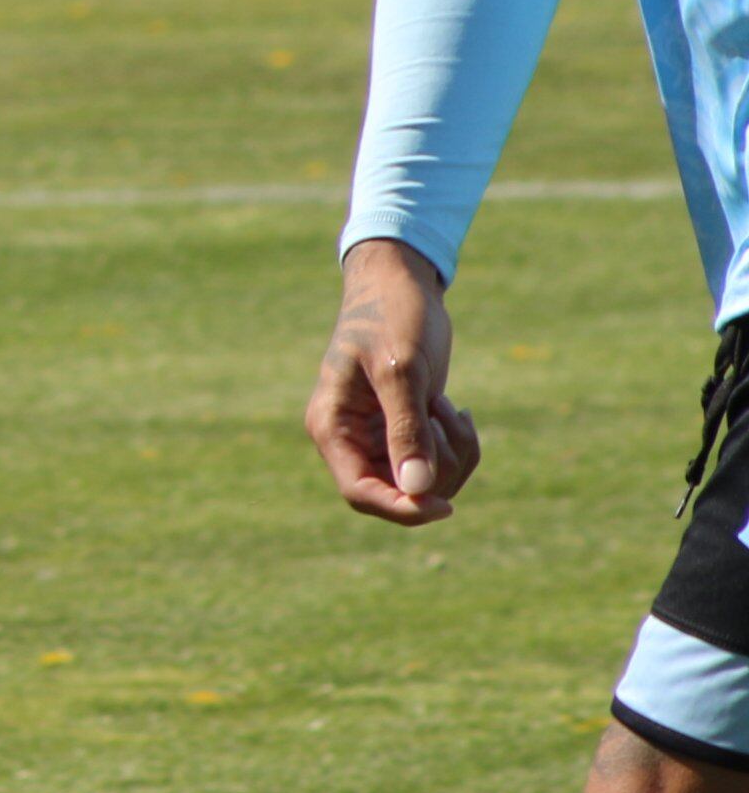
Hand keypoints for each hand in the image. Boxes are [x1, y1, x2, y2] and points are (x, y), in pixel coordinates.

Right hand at [307, 236, 481, 523]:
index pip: (360, 492)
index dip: (401, 508)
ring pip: (429, 482)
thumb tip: (417, 489)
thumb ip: (407, 431)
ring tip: (450, 406)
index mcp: (332, 425)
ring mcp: (380, 437)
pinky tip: (458, 410)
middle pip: (400, 492)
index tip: (444, 506)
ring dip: (454, 452)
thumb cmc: (390, 316)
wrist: (401, 284)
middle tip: (447, 416)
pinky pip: (443, 464)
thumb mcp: (401, 371)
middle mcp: (351, 438)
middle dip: (438, 467)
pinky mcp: (407, 430)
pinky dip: (460, 444)